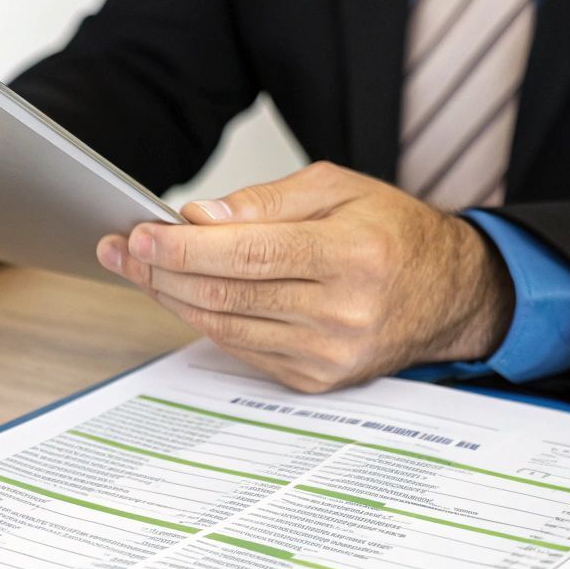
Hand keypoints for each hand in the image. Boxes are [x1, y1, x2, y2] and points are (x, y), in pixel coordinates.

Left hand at [96, 162, 514, 391]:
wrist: (449, 295)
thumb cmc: (391, 231)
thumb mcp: (338, 188)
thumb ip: (267, 202)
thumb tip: (200, 217)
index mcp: (354, 255)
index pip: (249, 255)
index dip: (185, 247)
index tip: (140, 233)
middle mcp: (344, 312)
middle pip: (228, 295)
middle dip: (161, 271)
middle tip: (120, 248)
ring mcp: (329, 354)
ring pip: (225, 326)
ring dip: (170, 297)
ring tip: (137, 267)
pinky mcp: (316, 380)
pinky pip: (241, 348)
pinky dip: (203, 320)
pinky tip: (179, 293)